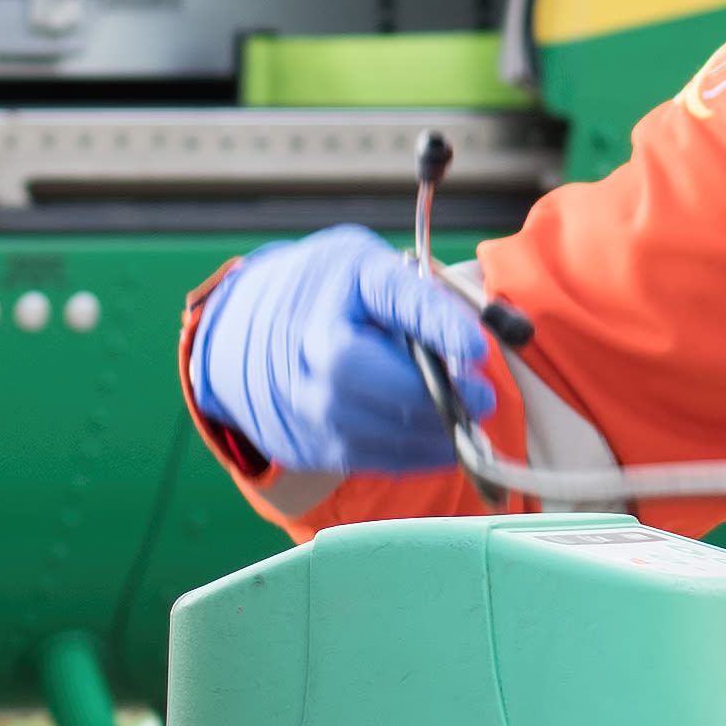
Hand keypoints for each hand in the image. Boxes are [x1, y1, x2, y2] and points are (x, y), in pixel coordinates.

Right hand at [191, 225, 497, 473]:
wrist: (242, 331)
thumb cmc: (323, 294)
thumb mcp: (367, 267)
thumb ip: (418, 298)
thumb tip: (477, 340)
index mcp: (338, 283)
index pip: (394, 300)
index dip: (438, 324)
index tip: (479, 348)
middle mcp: (310, 344)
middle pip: (375, 380)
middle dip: (436, 396)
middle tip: (483, 398)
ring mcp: (302, 400)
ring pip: (374, 430)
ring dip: (432, 435)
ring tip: (467, 426)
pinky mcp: (305, 442)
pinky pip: (367, 458)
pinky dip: (410, 457)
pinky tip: (439, 446)